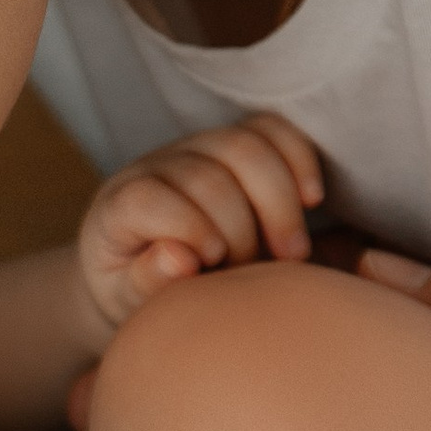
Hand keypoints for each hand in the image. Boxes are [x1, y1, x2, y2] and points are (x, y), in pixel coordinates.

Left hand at [79, 113, 327, 332]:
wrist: (145, 263)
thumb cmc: (136, 288)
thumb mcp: (127, 300)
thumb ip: (145, 283)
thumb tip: (178, 258)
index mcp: (119, 204)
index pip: (147, 198)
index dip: (187, 227)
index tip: (210, 264)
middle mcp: (157, 166)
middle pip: (209, 175)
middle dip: (243, 230)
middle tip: (256, 274)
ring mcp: (197, 148)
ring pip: (245, 146)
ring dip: (279, 201)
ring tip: (292, 253)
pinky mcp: (233, 142)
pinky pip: (272, 130)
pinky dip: (299, 159)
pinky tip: (311, 201)